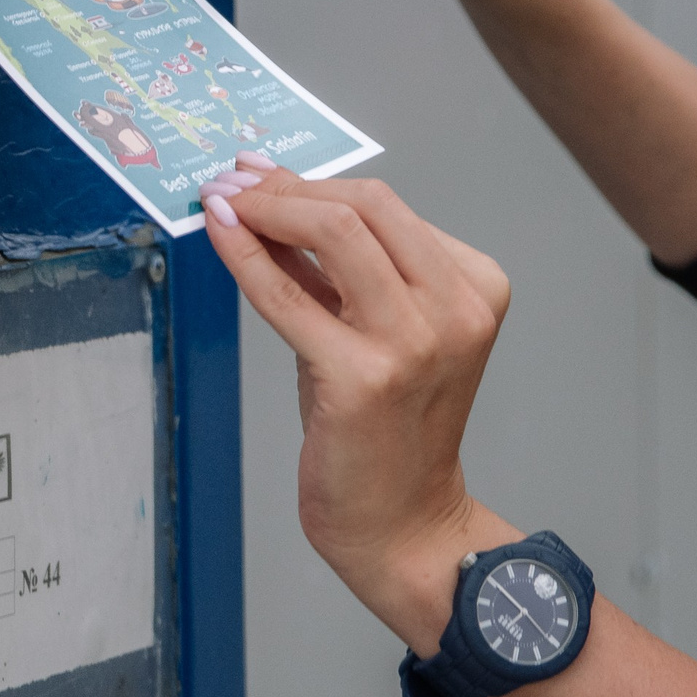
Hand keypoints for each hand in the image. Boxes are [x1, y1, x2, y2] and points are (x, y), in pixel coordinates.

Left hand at [196, 155, 517, 641]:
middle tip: (237, 183)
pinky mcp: (362, 378)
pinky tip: (220, 232)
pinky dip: (248, 255)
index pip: (388, 207)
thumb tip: (267, 199)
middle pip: (367, 206)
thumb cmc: (386, 430)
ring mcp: (414, 344)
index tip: (263, 174)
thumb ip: (334, 270)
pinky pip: (291, 296)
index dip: (315, 182)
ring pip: (337, 233)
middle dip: (290, 186)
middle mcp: (455, 309)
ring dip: (270, 207)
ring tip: (225, 201)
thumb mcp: (374, 331)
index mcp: (476, 287)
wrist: (402, 523)